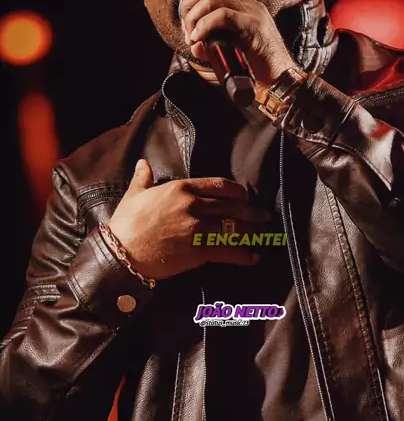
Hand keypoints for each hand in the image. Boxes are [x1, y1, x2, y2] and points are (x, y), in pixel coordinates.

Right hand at [106, 160, 270, 280]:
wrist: (122, 254)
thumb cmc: (126, 224)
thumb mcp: (135, 195)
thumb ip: (143, 178)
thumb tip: (142, 163)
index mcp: (181, 189)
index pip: (219, 185)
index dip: (237, 192)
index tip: (245, 197)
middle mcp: (193, 205)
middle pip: (232, 207)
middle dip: (251, 213)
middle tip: (264, 217)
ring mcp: (197, 228)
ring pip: (234, 228)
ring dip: (252, 233)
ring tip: (264, 236)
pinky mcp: (198, 251)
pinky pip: (228, 251)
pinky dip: (243, 255)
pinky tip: (253, 257)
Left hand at [178, 0, 295, 99]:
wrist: (281, 80)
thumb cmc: (257, 69)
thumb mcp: (231, 50)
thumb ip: (213, 44)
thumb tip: (194, 44)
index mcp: (248, 6)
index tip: (185, 2)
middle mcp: (252, 5)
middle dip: (190, 5)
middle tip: (186, 30)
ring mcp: (254, 14)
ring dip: (195, 17)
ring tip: (191, 36)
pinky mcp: (253, 27)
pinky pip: (222, 16)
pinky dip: (204, 26)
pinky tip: (198, 39)